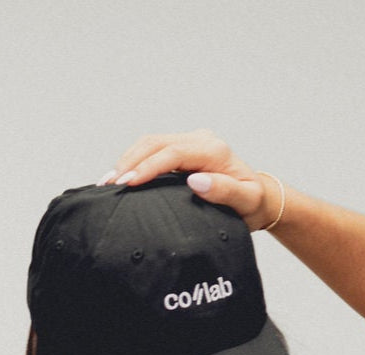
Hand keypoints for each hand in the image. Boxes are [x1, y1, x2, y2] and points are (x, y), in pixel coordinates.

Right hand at [99, 129, 278, 231]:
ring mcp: (190, 144)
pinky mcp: (181, 151)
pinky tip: (119, 178)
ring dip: (126, 161)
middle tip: (107, 185)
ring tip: (106, 183)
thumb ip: (224, 191)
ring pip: (149, 143)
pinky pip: (151, 150)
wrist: (257, 198)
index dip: (147, 167)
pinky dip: (132, 162)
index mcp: (214, 151)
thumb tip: (196, 180)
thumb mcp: (245, 201)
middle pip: (155, 142)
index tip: (127, 184)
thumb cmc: (251, 204)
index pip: (172, 152)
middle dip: (128, 162)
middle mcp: (201, 141)